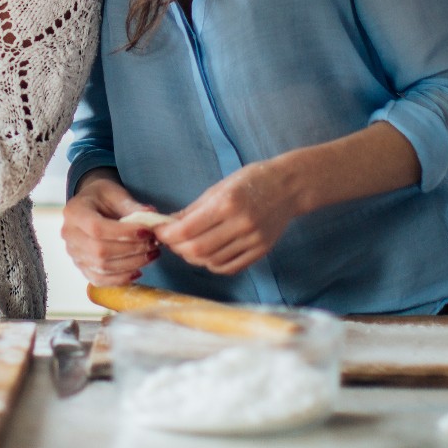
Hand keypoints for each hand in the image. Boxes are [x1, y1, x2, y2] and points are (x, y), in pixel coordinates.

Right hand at [60, 173, 163, 286]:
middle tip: (153, 244)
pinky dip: (121, 278)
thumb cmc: (102, 197)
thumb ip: (131, 206)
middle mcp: (69, 235)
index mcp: (74, 212)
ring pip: (102, 267)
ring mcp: (74, 254)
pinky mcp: (82, 267)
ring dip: (131, 264)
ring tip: (151, 254)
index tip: (147, 232)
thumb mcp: (115, 193)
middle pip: (100, 251)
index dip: (124, 233)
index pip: (96, 228)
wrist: (89, 205)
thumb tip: (152, 216)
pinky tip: (138, 270)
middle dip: (131, 250)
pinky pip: (100, 280)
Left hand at [155, 159, 298, 275]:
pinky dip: (212, 264)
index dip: (167, 234)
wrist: (288, 187)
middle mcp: (241, 224)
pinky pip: (230, 267)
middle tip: (170, 240)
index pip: (188, 229)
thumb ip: (193, 209)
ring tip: (187, 246)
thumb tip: (169, 224)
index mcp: (227, 204)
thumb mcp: (219, 187)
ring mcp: (253, 241)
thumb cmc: (251, 181)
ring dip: (192, 257)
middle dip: (177, 248)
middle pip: (198, 250)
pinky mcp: (261, 252)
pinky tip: (207, 255)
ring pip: (212, 262)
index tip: (158, 231)